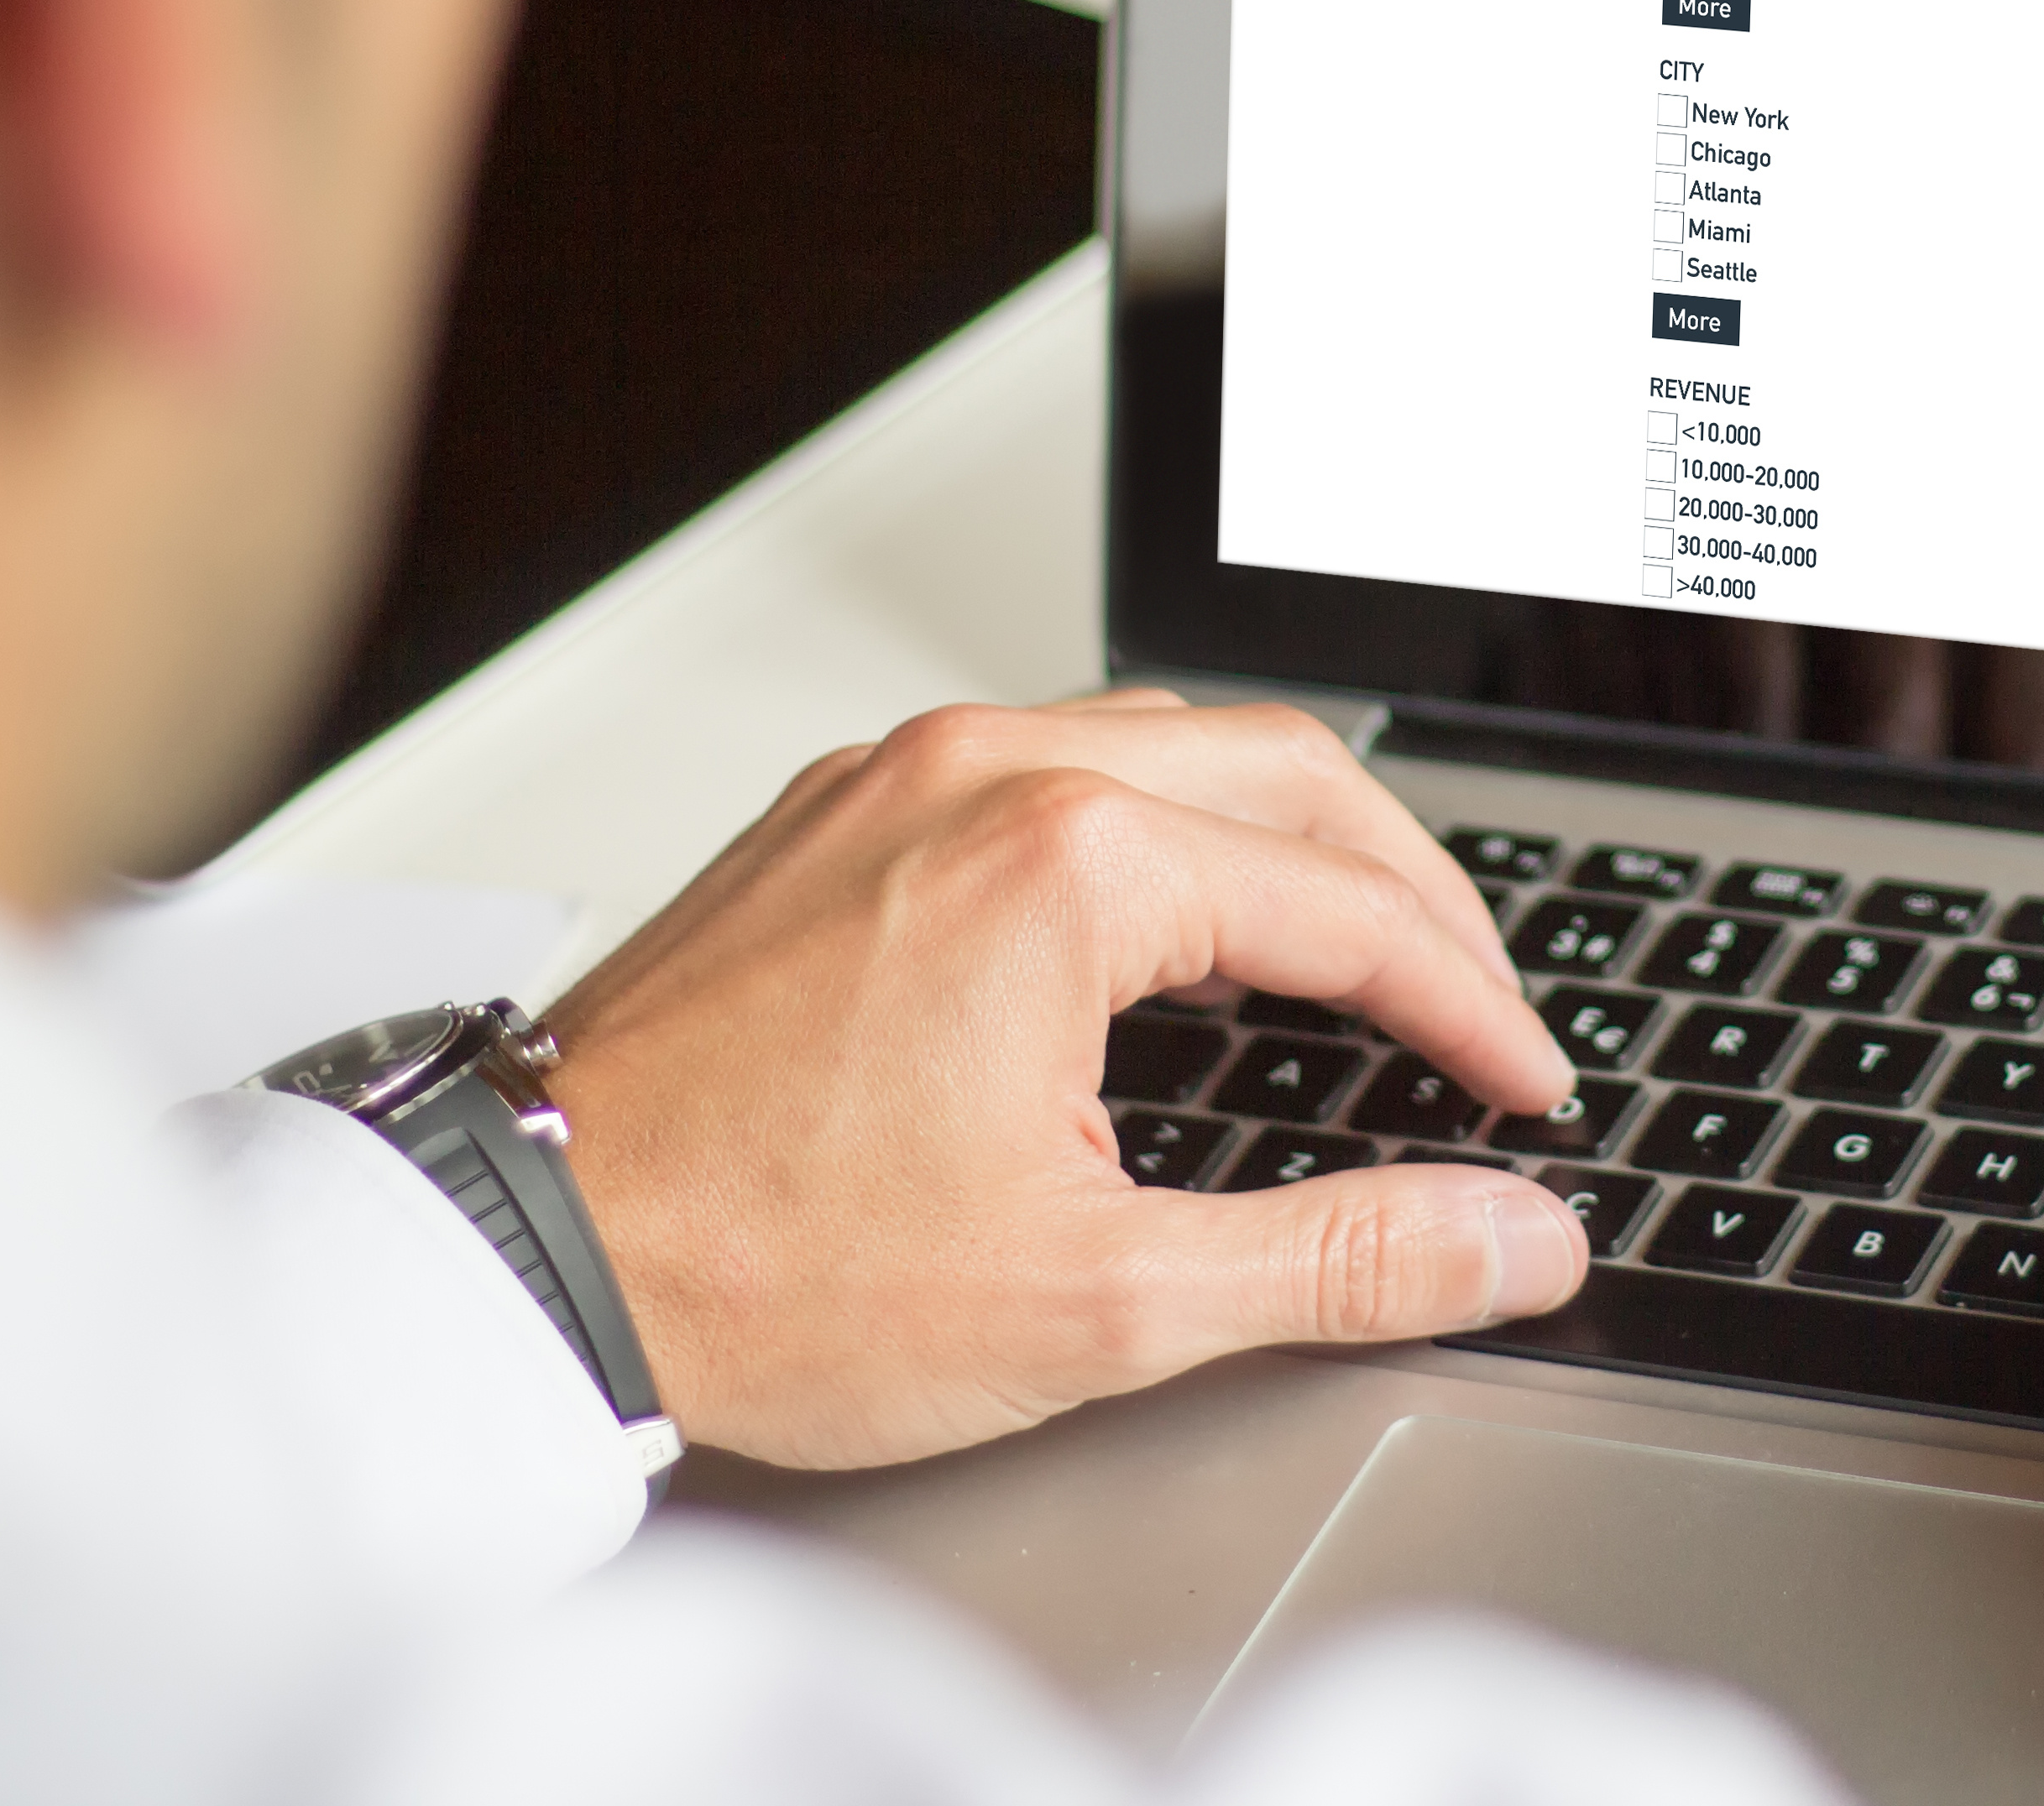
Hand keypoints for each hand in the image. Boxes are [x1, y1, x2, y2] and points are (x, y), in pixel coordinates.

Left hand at [541, 690, 1586, 1467]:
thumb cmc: (756, 1269)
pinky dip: (1162, 825)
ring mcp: (899, 775)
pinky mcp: (836, 811)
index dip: (1471, 1007)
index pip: (1349, 907)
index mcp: (1066, 860)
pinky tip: (1175, 920)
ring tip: (1358, 947)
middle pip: (1289, 771)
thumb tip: (1507, 1235)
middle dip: (1411, 891)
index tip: (1523, 1089)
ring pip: (1170, 744)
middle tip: (1478, 1004)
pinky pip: (1051, 761)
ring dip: (1289, 837)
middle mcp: (984, 772)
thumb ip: (1339, 1256)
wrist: (520, 1259)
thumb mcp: (1097, 1298)